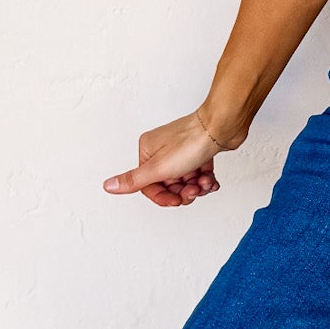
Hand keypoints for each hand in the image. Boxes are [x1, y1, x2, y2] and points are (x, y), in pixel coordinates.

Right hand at [103, 108, 231, 206]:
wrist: (222, 127)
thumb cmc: (191, 141)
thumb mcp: (158, 168)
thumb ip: (134, 181)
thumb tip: (108, 186)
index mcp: (148, 151)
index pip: (148, 185)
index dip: (163, 197)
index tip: (175, 201)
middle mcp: (163, 150)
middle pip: (168, 185)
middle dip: (183, 192)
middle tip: (193, 191)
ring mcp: (182, 151)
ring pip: (185, 182)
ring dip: (197, 187)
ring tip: (204, 182)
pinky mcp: (199, 153)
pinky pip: (199, 175)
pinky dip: (205, 181)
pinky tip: (211, 180)